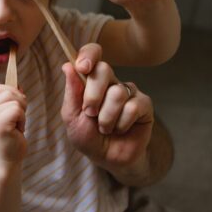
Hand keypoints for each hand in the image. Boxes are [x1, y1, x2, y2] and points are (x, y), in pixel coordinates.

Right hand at [0, 84, 26, 164]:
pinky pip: (17, 110)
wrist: (6, 161)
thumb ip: (9, 101)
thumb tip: (18, 85)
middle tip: (17, 120)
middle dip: (20, 104)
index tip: (16, 109)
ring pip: (15, 100)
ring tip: (16, 126)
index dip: (13, 93)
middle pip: (9, 92)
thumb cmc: (9, 139)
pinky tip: (18, 130)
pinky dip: (23, 119)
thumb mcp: (7, 116)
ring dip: (22, 113)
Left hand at [60, 55, 153, 171]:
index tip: (82, 67)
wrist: (106, 158)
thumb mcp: (72, 117)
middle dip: (92, 95)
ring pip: (117, 92)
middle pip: (104, 69)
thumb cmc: (87, 137)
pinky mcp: (144, 105)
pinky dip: (121, 123)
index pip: (92, 53)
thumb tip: (67, 65)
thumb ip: (71, 93)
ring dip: (106, 116)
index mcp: (91, 80)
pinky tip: (120, 130)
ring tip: (104, 128)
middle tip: (89, 113)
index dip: (89, 54)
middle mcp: (111, 82)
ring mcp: (128, 92)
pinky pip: (132, 106)